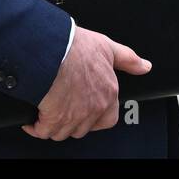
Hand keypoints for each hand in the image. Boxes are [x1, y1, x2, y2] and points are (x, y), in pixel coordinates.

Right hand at [22, 26, 150, 140]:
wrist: (52, 50)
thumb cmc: (76, 46)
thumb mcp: (108, 47)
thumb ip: (127, 59)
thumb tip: (144, 66)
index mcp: (108, 93)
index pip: (108, 119)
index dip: (95, 117)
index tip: (84, 108)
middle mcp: (93, 108)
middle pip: (83, 128)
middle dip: (71, 120)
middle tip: (62, 106)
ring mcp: (73, 116)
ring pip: (62, 132)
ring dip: (53, 124)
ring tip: (47, 110)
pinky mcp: (53, 119)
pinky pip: (43, 131)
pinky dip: (36, 126)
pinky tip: (33, 118)